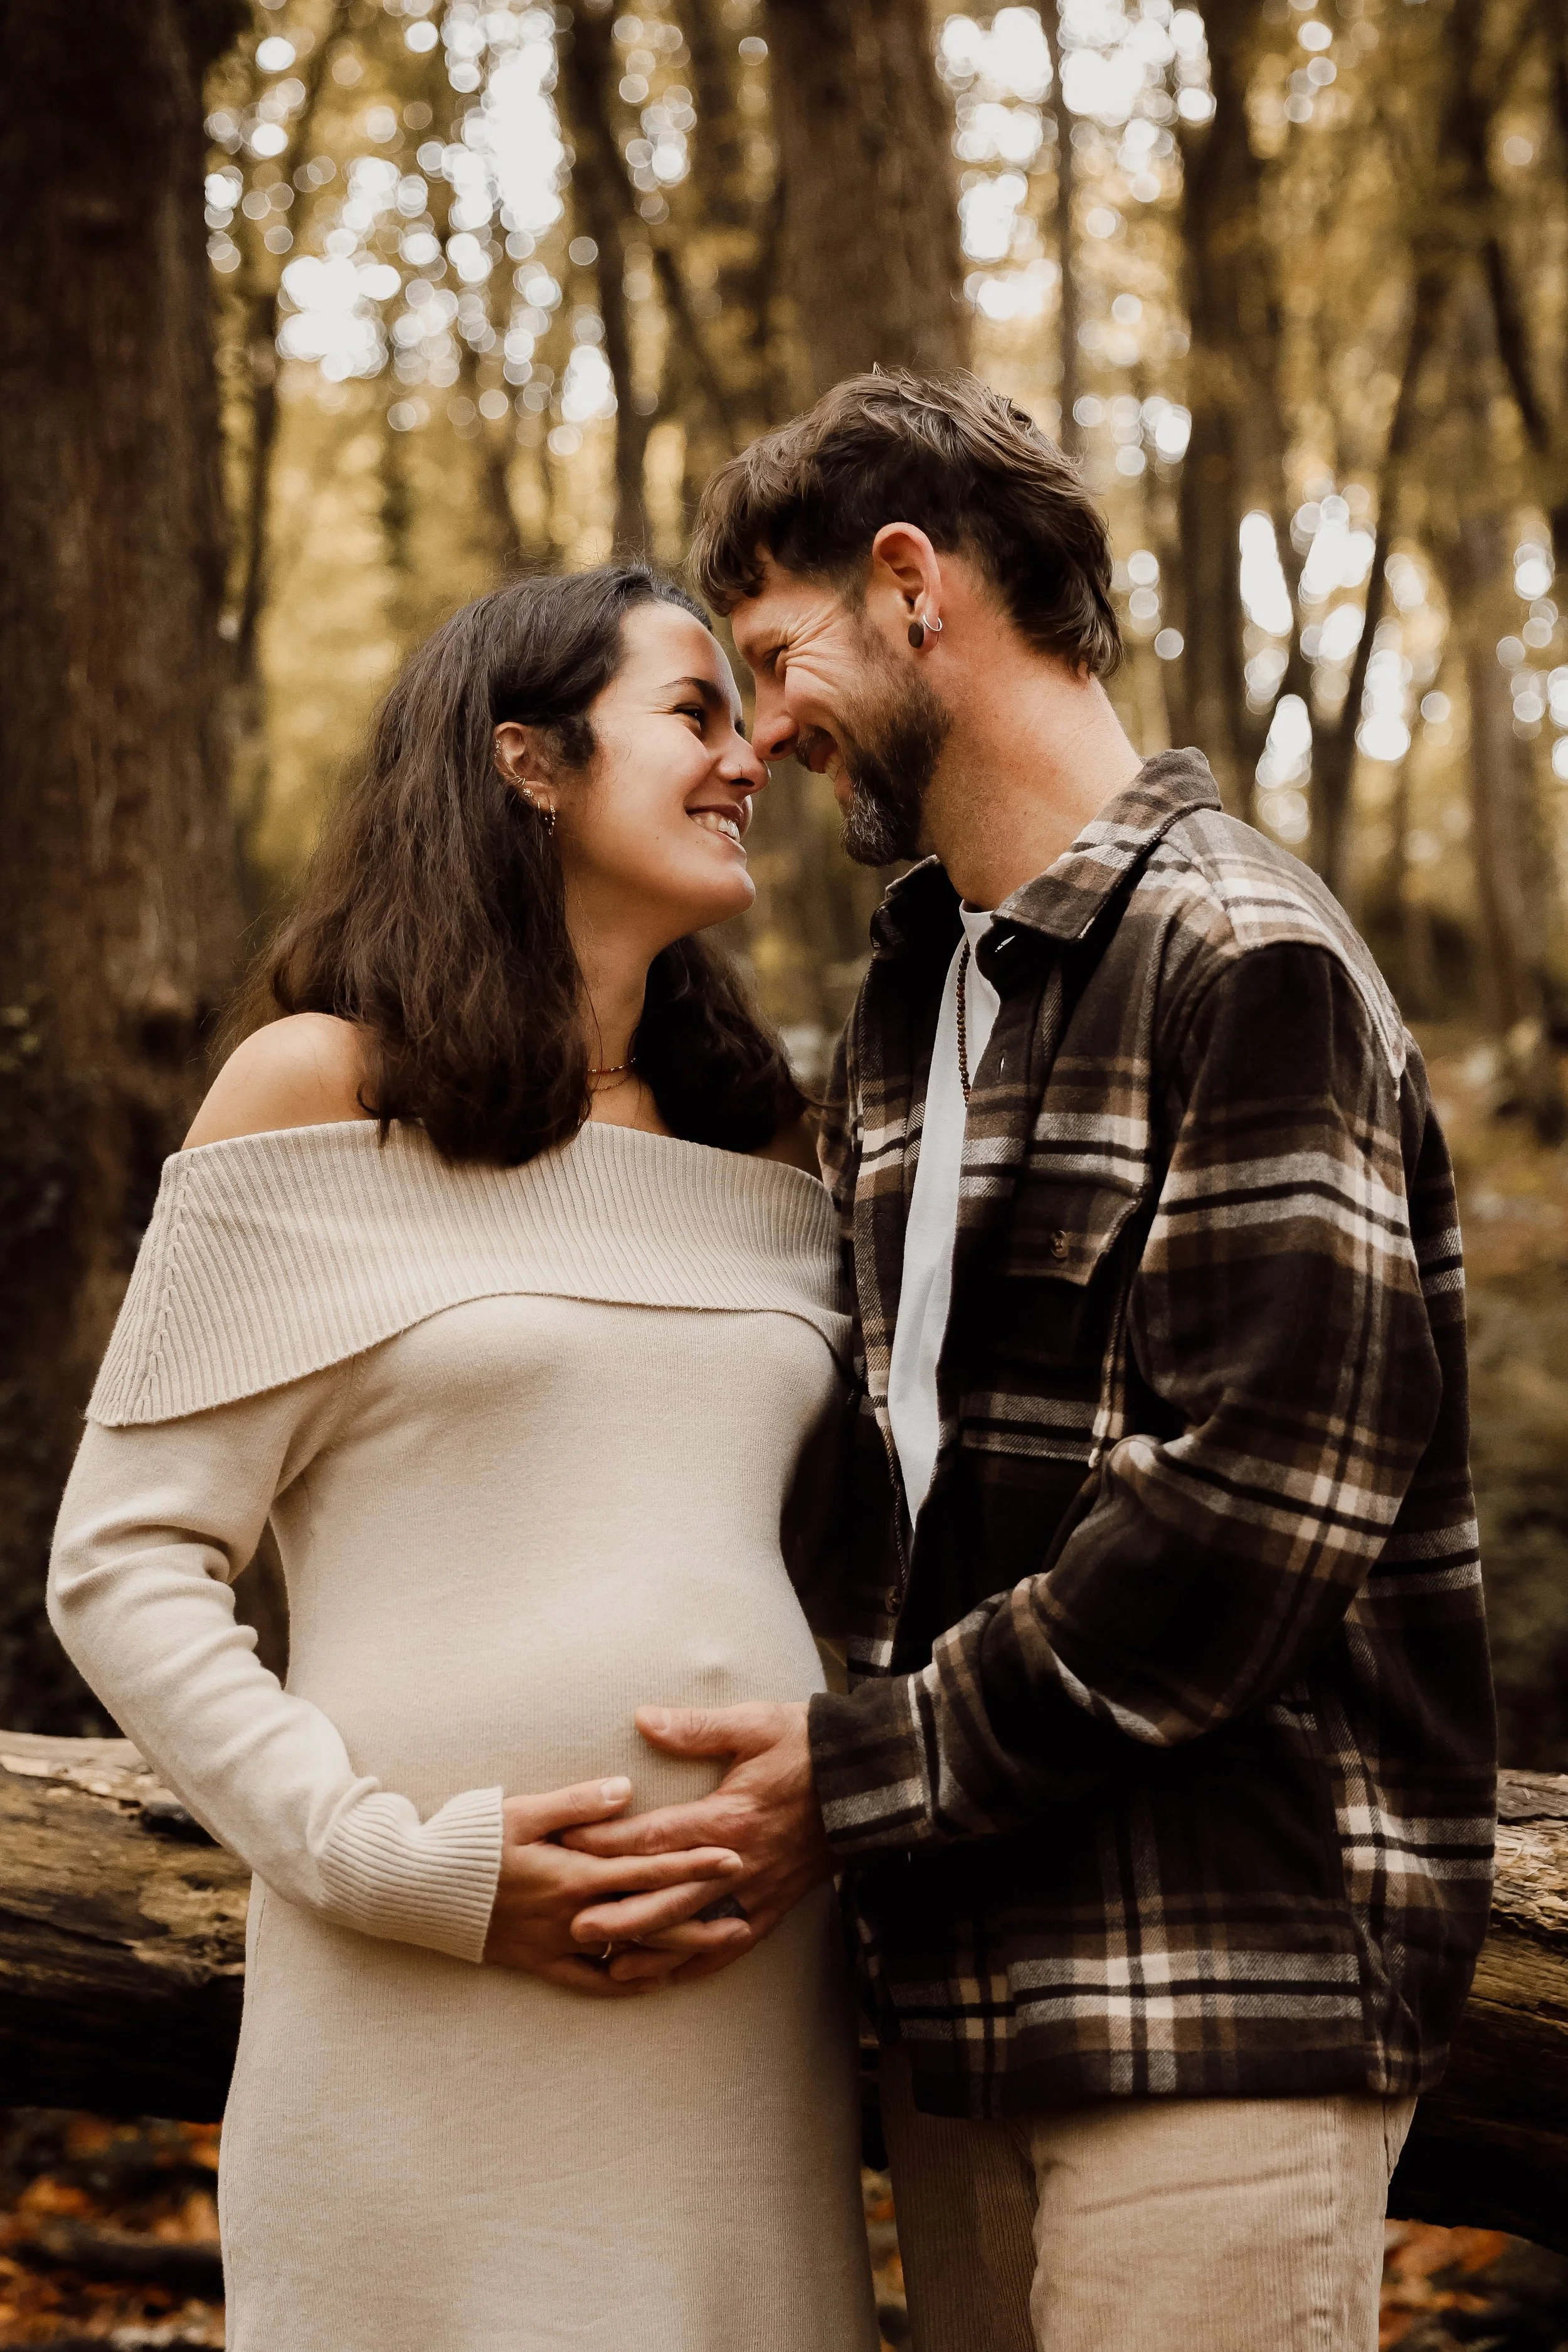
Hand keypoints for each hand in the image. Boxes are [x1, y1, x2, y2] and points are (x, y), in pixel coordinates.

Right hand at [482, 1774, 750, 1997]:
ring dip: (677, 1952)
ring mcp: (557, 1945)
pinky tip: (656, 1981)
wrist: (417, 1888)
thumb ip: (578, 1804)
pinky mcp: (538, 1963)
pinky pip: (591, 1982)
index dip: (692, 1864)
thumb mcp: (522, 1811)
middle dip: (702, 1916)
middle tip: (748, 1914)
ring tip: (719, 1948)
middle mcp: (573, 1916)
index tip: (733, 1857)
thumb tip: (626, 1791)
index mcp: (573, 1874)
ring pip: (630, 1955)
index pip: (647, 1869)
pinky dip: (626, 1983)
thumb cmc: (469, 1840)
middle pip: (651, 1919)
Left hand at [560, 1705, 833, 1985]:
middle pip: (668, 1897)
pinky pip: (732, 1945)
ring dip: (653, 1951)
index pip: (655, 1836)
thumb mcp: (753, 1725)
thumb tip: (643, 1719)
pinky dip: (699, 1964)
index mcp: (726, 1817)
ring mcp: (756, 1890)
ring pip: (695, 1931)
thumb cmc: (806, 1747)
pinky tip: (671, 1977)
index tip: (568, 1844)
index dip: (609, 1842)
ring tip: (610, 1968)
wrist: (869, 1781)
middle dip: (620, 1914)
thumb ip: (696, 1729)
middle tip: (574, 1927)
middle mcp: (737, 1862)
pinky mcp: (773, 1906)